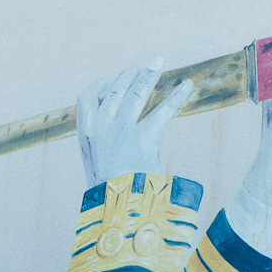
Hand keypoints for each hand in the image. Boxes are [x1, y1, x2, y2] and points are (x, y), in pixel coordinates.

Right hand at [77, 59, 192, 187]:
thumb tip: (111, 131)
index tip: (110, 81)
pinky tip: (187, 86)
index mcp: (85, 133)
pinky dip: (176, 97)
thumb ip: (101, 145)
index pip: (86, 98)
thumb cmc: (107, 190)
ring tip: (158, 62)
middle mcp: (100, 128)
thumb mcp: (95, 165)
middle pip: (115, 90)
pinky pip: (162, 111)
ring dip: (148, 75)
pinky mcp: (144, 139)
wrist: (116, 209)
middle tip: (142, 67)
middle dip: (129, 75)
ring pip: (135, 93)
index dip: (100, 86)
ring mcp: (121, 131)